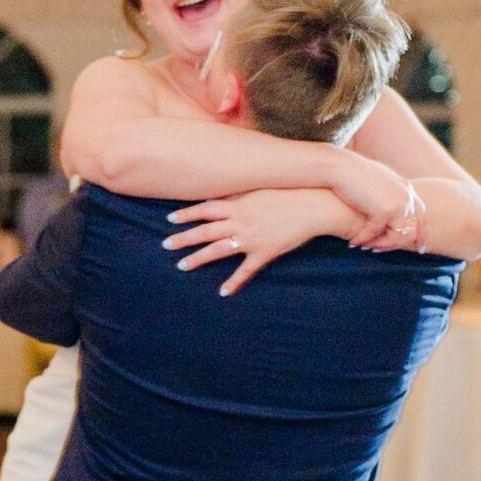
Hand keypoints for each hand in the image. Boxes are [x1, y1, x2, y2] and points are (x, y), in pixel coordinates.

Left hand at [163, 189, 346, 295]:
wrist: (316, 205)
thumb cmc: (289, 192)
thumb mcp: (261, 188)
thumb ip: (239, 194)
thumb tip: (220, 196)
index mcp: (239, 204)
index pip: (205, 209)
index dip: (187, 214)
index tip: (169, 219)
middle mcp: (241, 221)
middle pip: (205, 231)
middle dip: (183, 238)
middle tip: (164, 244)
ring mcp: (251, 238)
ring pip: (218, 250)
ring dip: (198, 259)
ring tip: (181, 266)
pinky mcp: (265, 252)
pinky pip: (246, 271)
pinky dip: (234, 282)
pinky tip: (222, 292)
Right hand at [331, 149, 424, 248]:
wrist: (340, 166)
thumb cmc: (352, 172)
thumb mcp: (376, 181)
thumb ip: (386, 194)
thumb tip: (385, 209)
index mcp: (407, 188)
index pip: (421, 215)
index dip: (421, 233)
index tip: (418, 248)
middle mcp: (407, 196)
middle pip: (410, 230)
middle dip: (394, 244)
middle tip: (376, 250)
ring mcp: (398, 204)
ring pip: (395, 236)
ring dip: (379, 244)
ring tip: (364, 246)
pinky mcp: (385, 211)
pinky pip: (375, 233)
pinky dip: (363, 238)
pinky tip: (352, 241)